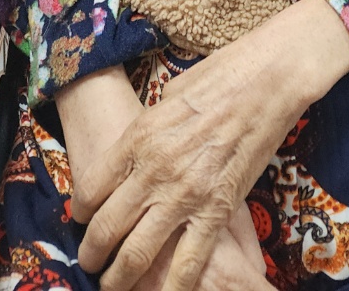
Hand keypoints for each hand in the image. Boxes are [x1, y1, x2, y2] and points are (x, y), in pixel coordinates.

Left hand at [57, 69, 268, 290]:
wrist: (267, 82)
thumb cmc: (220, 78)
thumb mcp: (168, 97)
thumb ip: (150, 131)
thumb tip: (139, 151)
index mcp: (139, 137)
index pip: (91, 187)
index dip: (81, 211)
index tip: (82, 219)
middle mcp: (154, 170)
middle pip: (107, 226)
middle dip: (92, 253)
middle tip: (90, 263)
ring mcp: (185, 195)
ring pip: (137, 252)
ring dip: (119, 277)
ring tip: (113, 287)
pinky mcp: (216, 211)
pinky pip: (187, 262)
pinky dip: (171, 287)